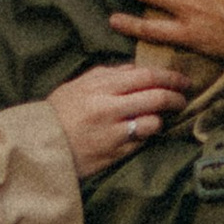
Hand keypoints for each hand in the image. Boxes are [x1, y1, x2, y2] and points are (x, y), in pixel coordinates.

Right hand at [47, 61, 185, 180]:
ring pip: (154, 122)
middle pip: (157, 98)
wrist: (40, 146)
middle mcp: (110, 108)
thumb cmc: (59, 113)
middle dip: (176, 98)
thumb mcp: (79, 85)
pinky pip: (142, 142)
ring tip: (159, 118)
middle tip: (183, 99)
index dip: (171, 77)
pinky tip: (142, 133)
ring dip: (161, 119)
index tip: (183, 80)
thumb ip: (108, 74)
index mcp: (101, 86)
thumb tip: (136, 69)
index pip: (147, 76)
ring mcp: (114, 133)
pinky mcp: (115, 154)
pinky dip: (147, 136)